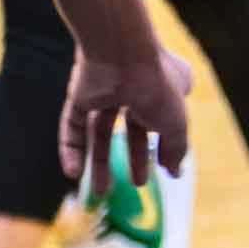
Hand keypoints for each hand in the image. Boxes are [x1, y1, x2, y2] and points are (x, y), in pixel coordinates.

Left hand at [59, 31, 191, 195]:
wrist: (120, 54)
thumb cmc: (156, 86)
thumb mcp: (176, 125)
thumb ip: (176, 150)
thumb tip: (176, 172)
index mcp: (167, 88)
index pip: (166, 119)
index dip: (165, 145)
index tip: (164, 167)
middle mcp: (137, 88)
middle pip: (132, 129)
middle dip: (133, 157)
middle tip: (136, 184)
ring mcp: (106, 91)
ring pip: (99, 132)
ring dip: (99, 163)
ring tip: (99, 192)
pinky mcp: (80, 95)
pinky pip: (73, 126)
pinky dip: (72, 149)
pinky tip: (73, 173)